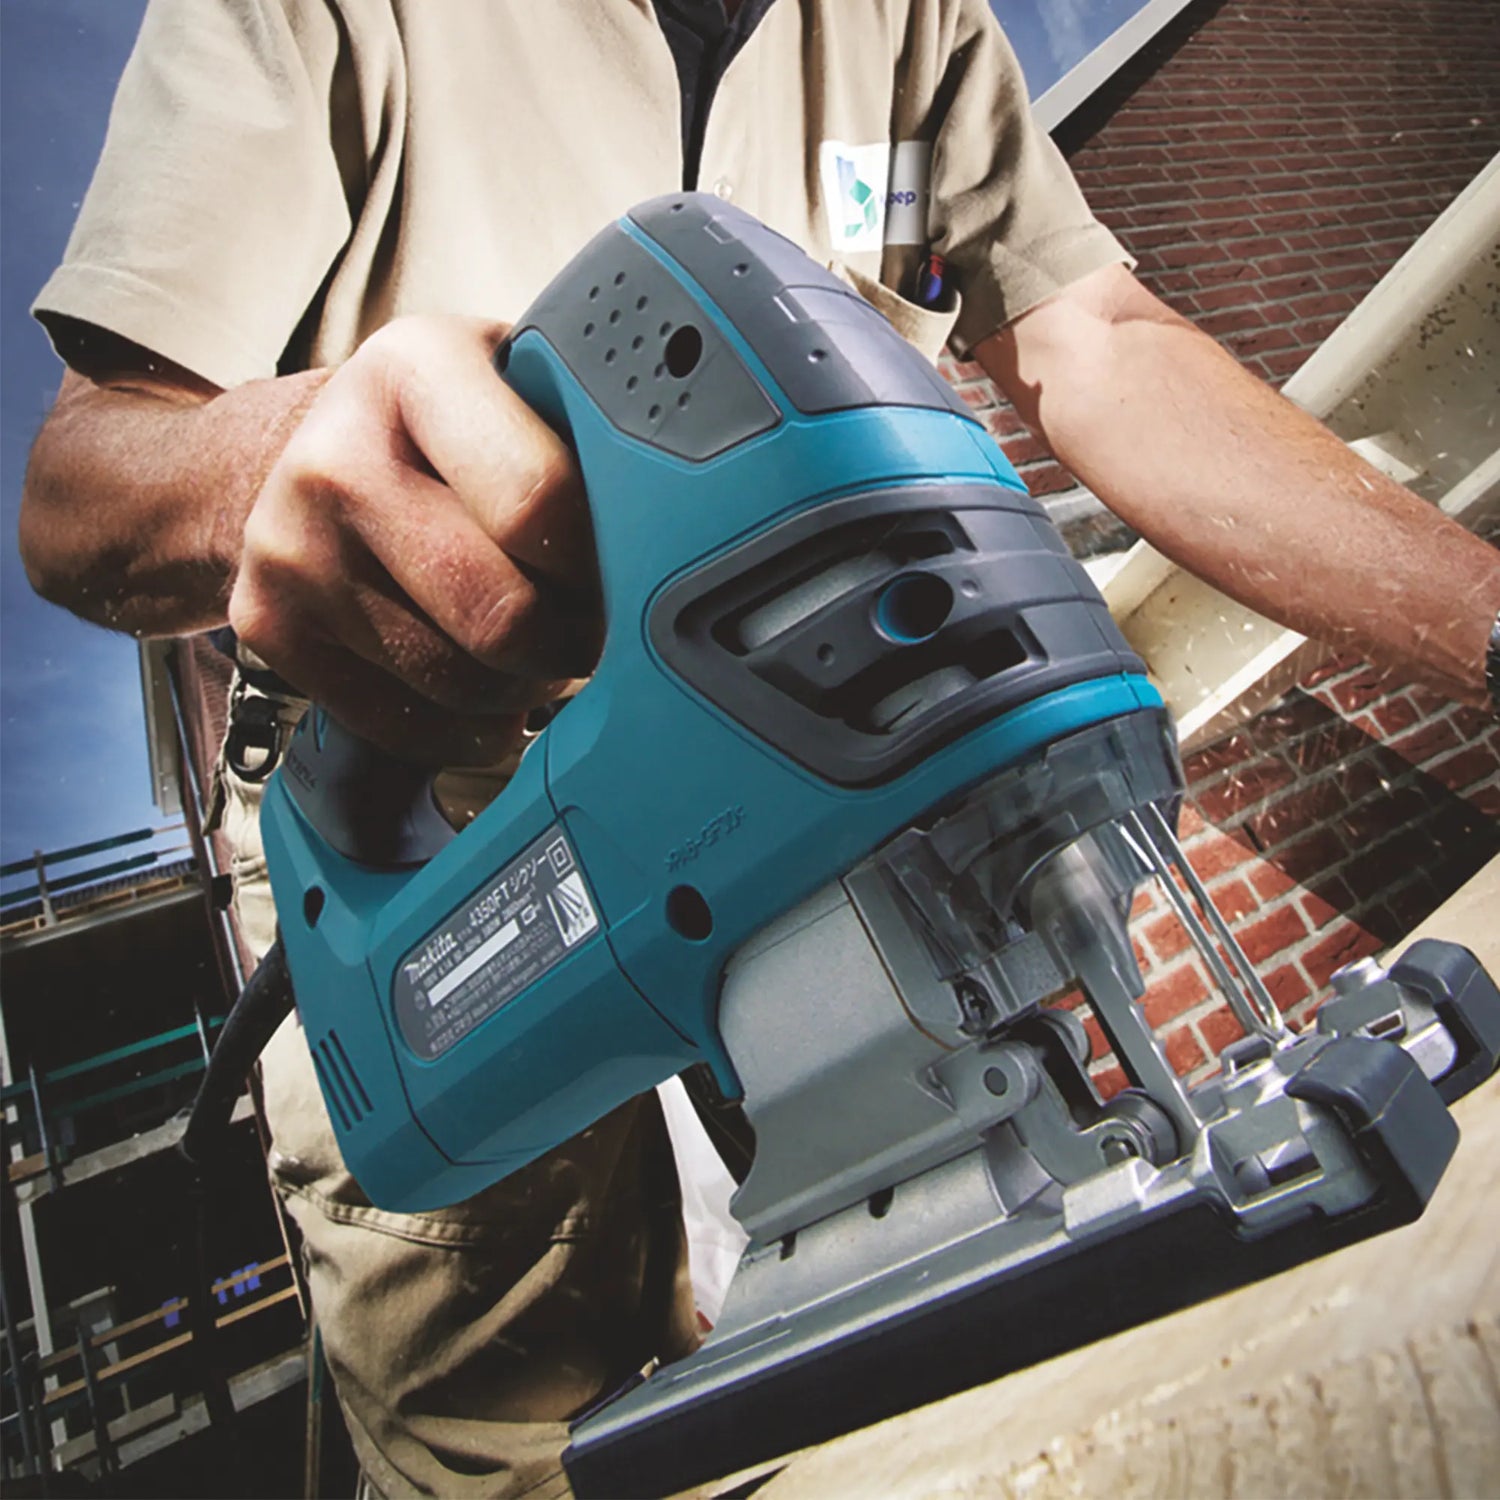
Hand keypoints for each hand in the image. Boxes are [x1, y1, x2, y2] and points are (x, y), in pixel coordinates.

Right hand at [228, 316, 598, 763]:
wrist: (300, 450)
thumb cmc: (443, 426)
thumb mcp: (514, 380)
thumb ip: (585, 430)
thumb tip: (692, 520)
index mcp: (414, 369)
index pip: (539, 502)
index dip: (603, 561)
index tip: (627, 569)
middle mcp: (336, 456)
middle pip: (502, 616)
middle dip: (573, 642)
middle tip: (594, 629)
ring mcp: (291, 548)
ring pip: (463, 683)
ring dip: (527, 687)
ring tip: (541, 650)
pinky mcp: (269, 626)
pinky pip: (408, 726)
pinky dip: (470, 728)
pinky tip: (489, 689)